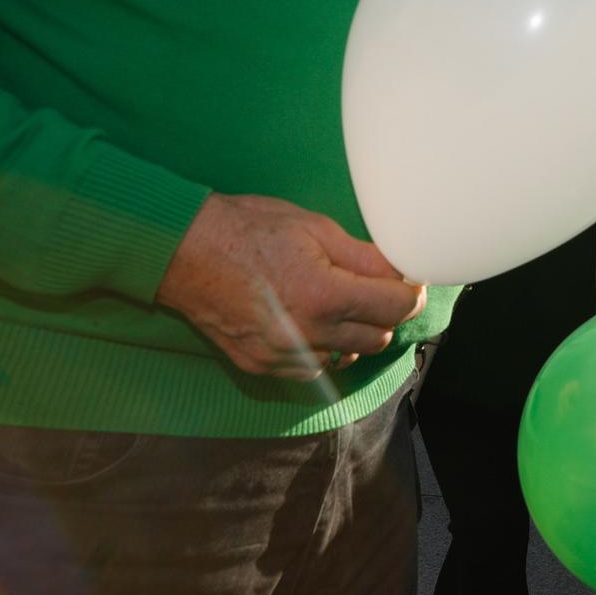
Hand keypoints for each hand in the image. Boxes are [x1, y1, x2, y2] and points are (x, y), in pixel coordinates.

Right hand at [156, 194, 425, 381]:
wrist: (184, 251)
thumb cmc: (248, 230)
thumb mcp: (316, 228)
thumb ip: (365, 256)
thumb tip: (403, 270)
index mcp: (325, 295)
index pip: (397, 307)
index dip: (411, 291)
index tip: (410, 278)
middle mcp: (307, 333)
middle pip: (380, 336)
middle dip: (386, 311)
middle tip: (376, 285)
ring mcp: (283, 355)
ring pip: (350, 355)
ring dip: (357, 331)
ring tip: (344, 300)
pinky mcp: (263, 366)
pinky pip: (314, 366)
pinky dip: (325, 347)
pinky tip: (314, 321)